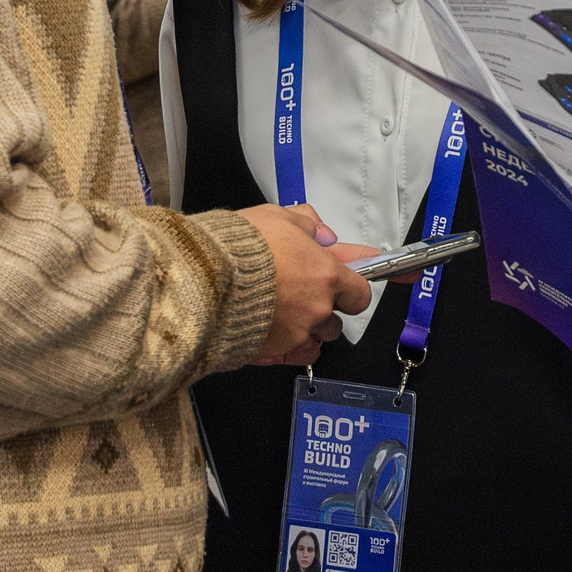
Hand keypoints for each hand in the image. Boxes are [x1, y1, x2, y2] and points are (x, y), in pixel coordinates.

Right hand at [237, 203, 376, 366]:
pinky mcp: (273, 351)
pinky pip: (291, 353)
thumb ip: (308, 225)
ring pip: (314, 337)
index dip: (359, 285)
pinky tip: (269, 328)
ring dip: (305, 326)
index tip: (368, 285)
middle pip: (337, 318)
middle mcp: (318, 308)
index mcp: (326, 275)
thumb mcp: (278, 218)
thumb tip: (322, 234)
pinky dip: (285, 344)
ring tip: (278, 309)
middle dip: (326, 307)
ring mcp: (296, 333)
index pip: (361, 289)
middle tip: (302, 292)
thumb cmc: (240, 247)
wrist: (203, 279)